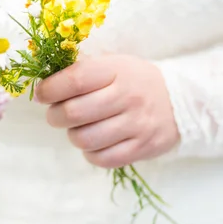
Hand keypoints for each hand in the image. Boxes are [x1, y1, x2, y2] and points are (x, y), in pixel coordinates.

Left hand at [35, 55, 179, 167]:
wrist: (180, 101)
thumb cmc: (135, 81)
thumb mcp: (114, 65)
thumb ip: (83, 72)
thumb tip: (45, 87)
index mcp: (117, 70)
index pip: (75, 80)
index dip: (50, 89)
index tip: (41, 94)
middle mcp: (128, 97)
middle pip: (74, 113)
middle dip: (55, 115)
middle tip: (56, 114)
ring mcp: (137, 125)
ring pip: (85, 139)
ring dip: (73, 135)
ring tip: (78, 128)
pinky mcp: (142, 148)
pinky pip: (103, 159)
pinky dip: (90, 153)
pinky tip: (94, 142)